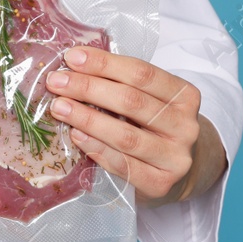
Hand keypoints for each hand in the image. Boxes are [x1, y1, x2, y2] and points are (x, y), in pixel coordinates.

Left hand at [43, 46, 224, 204]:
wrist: (177, 172)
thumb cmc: (155, 127)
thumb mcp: (150, 100)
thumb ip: (122, 84)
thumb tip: (75, 64)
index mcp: (185, 96)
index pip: (142, 73)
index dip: (105, 64)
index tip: (72, 57)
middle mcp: (185, 126)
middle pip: (132, 101)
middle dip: (88, 88)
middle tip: (56, 82)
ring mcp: (175, 158)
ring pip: (126, 136)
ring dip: (87, 119)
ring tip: (59, 107)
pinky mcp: (161, 184)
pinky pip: (123, 165)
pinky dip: (96, 148)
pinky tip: (76, 136)